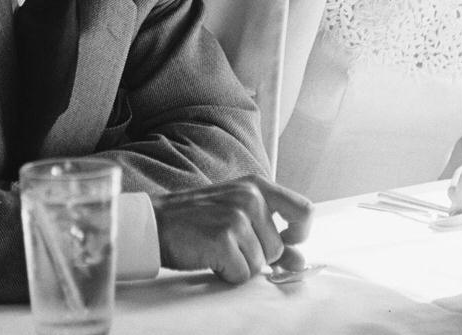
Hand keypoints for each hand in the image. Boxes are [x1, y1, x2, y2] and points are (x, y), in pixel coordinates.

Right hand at [151, 176, 311, 283]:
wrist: (157, 222)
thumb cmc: (198, 219)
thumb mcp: (237, 215)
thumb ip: (271, 234)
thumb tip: (299, 261)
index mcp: (256, 186)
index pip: (304, 210)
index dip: (300, 234)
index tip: (287, 242)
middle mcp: (250, 197)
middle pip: (278, 249)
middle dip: (257, 257)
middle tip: (231, 244)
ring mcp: (236, 216)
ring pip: (260, 264)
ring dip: (240, 266)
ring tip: (218, 248)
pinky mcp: (223, 238)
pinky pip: (241, 275)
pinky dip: (227, 274)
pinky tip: (211, 257)